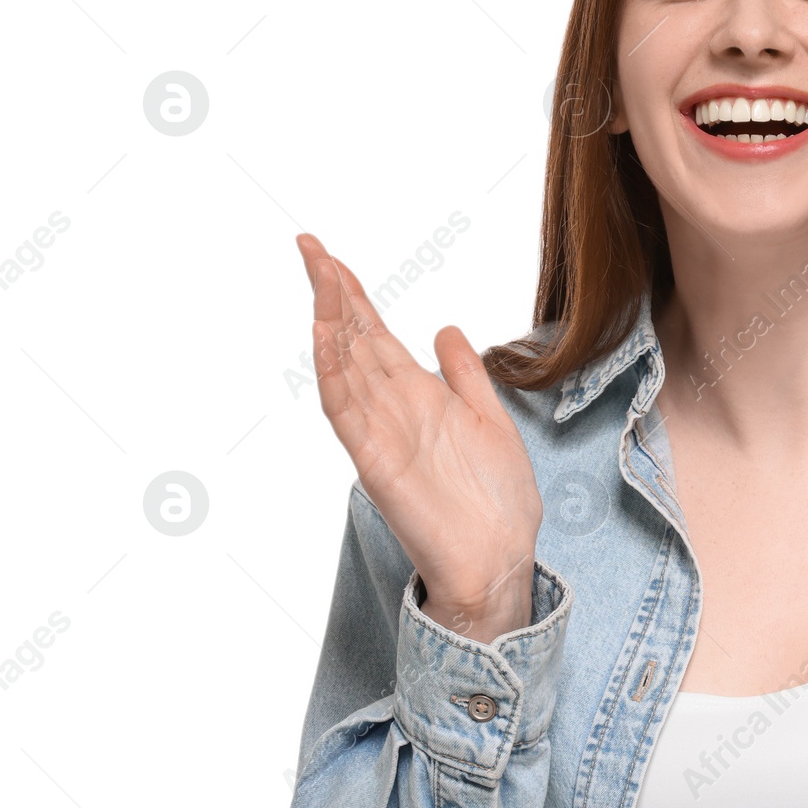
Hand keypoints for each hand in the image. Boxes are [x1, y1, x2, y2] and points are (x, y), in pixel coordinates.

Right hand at [297, 233, 541, 639]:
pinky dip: (334, 373)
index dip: (353, 295)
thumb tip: (446, 329)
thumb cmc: (496, 502)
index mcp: (419, 396)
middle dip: (332, 293)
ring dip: (330, 321)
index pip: (375, 335)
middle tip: (308, 245)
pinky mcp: (378, 462)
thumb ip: (466, 376)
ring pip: (345, 367)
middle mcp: (394, 409)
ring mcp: (381, 434)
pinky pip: (347, 412)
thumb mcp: (491, 420)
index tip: (330, 256)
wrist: (500, 562)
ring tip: (317, 275)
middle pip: (353, 341)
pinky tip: (326, 338)